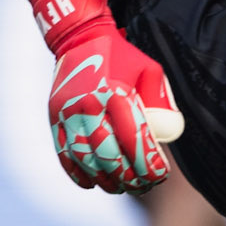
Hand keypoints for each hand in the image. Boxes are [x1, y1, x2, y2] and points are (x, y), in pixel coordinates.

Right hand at [30, 0, 183, 193]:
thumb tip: (171, 134)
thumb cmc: (123, 56)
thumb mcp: (150, 70)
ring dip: (105, 180)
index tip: (160, 175)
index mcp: (115, 93)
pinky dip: (78, 174)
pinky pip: (64, 155)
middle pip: (110, 155)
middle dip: (130, 178)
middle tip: (144, 186)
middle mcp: (89, 106)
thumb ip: (161, 101)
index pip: (134, 139)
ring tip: (122, 187)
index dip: (147, 163)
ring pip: (86, 160)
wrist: (79, 38)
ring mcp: (68, 114)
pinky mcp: (54, 119)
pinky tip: (92, 184)